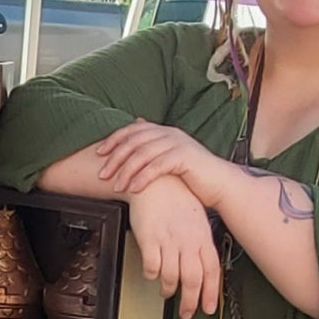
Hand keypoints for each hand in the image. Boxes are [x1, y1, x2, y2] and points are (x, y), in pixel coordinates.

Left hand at [97, 120, 234, 208]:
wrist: (220, 185)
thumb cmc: (192, 177)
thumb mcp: (168, 162)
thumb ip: (151, 154)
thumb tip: (130, 151)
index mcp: (164, 132)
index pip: (132, 130)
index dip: (113, 139)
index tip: (99, 153)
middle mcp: (169, 134)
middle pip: (134, 141)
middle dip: (115, 158)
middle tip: (103, 174)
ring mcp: (178, 143)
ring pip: (143, 154)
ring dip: (126, 171)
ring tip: (117, 187)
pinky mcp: (185, 157)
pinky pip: (157, 166)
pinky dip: (143, 178)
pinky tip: (134, 189)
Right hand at [126, 176, 220, 318]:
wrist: (157, 180)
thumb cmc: (176, 197)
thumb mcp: (196, 218)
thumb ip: (199, 241)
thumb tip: (201, 263)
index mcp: (202, 236)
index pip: (212, 271)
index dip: (210, 293)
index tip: (208, 308)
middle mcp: (188, 241)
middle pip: (193, 280)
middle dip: (190, 302)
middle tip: (186, 313)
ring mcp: (169, 240)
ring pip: (171, 276)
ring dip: (169, 290)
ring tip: (166, 293)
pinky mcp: (149, 239)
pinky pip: (151, 267)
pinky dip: (151, 275)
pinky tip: (151, 275)